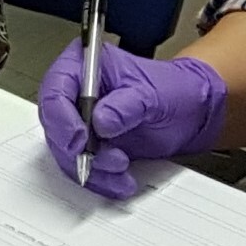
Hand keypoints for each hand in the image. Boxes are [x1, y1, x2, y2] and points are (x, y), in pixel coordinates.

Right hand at [37, 40, 226, 197]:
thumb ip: (126, 105)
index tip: (78, 139)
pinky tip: (121, 180)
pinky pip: (84, 167)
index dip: (61, 117)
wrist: (191, 111)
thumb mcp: (152, 92)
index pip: (56, 89)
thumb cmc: (172, 89)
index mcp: (85, 64)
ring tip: (121, 166)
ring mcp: (82, 120)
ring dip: (92, 167)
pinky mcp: (91, 145)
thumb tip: (101, 120)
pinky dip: (100, 179)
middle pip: (54, 124)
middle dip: (75, 148)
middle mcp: (77, 92)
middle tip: (97, 159)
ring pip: (67, 151)